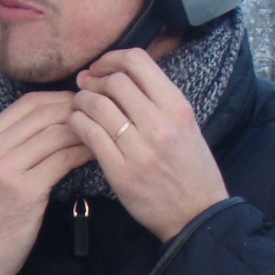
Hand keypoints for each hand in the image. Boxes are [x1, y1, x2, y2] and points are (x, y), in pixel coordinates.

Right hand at [0, 93, 93, 274]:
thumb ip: (14, 143)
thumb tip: (54, 119)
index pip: (28, 103)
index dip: (60, 98)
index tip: (82, 104)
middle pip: (44, 114)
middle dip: (77, 110)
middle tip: (100, 115)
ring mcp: (5, 168)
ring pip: (56, 134)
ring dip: (84, 131)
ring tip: (103, 133)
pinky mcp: (24, 190)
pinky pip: (62, 160)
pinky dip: (82, 153)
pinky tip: (95, 154)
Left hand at [68, 48, 227, 242]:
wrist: (197, 215)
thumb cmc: (191, 170)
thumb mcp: (187, 126)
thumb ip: (158, 101)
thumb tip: (119, 77)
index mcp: (177, 107)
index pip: (138, 61)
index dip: (111, 58)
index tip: (102, 68)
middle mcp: (160, 124)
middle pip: (114, 81)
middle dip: (94, 81)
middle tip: (86, 88)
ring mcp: (140, 149)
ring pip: (97, 106)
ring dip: (81, 101)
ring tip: (79, 106)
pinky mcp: (121, 172)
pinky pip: (89, 135)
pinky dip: (77, 123)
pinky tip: (77, 125)